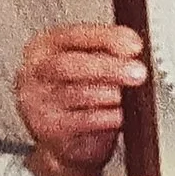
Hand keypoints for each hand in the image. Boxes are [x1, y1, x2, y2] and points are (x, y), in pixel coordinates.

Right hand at [16, 24, 141, 175]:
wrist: (62, 140)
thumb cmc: (76, 93)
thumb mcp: (88, 64)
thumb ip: (105, 51)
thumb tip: (132, 48)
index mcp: (45, 46)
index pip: (75, 35)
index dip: (107, 38)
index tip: (134, 46)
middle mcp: (36, 71)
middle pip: (70, 65)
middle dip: (109, 68)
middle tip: (138, 73)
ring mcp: (38, 101)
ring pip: (78, 93)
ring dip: (110, 94)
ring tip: (128, 95)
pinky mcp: (50, 128)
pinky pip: (83, 120)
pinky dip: (107, 117)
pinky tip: (119, 115)